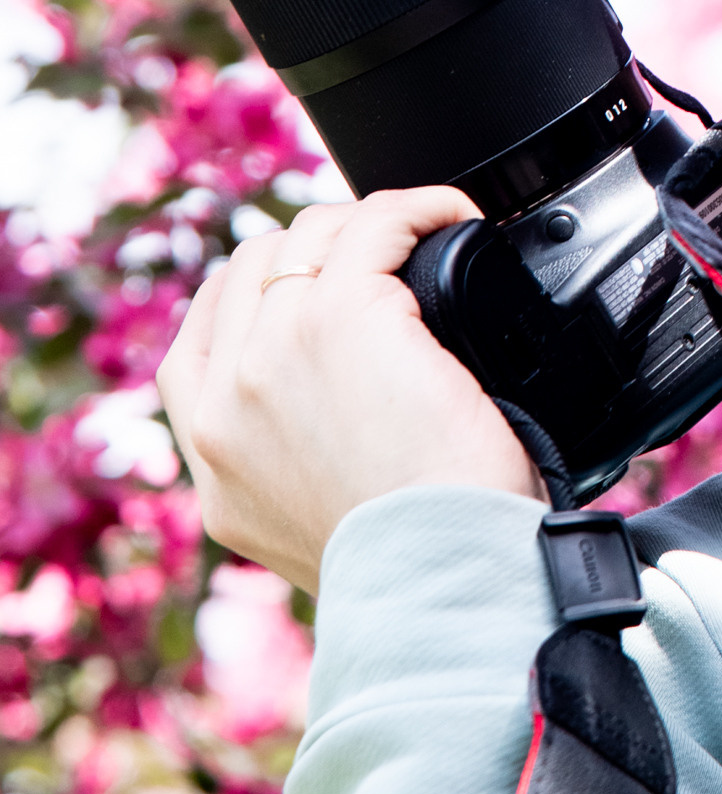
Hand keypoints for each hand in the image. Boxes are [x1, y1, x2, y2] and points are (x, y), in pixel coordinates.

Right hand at [158, 190, 543, 593]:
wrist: (441, 584)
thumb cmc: (415, 566)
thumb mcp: (312, 534)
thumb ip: (295, 475)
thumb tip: (334, 431)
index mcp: (213, 464)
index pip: (196, 346)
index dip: (250, 300)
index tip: (304, 292)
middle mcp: (226, 405)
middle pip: (248, 273)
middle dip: (311, 253)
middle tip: (381, 261)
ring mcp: (274, 352)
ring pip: (308, 238)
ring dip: (365, 225)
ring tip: (420, 234)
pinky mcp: (344, 314)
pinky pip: (378, 223)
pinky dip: (422, 209)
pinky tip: (452, 219)